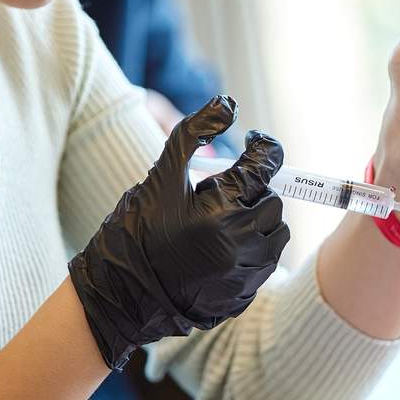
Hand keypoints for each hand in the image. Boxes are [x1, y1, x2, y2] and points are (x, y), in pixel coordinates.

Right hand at [68, 96, 289, 369]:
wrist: (122, 295)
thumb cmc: (138, 229)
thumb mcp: (161, 175)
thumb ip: (193, 133)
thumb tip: (228, 104)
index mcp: (220, 208)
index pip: (265, 164)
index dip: (264, 147)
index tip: (254, 142)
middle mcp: (239, 243)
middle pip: (273, 199)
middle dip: (255, 189)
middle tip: (225, 190)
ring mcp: (245, 273)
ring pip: (277, 231)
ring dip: (259, 218)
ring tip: (225, 219)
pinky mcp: (246, 294)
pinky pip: (268, 261)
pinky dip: (254, 247)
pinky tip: (223, 247)